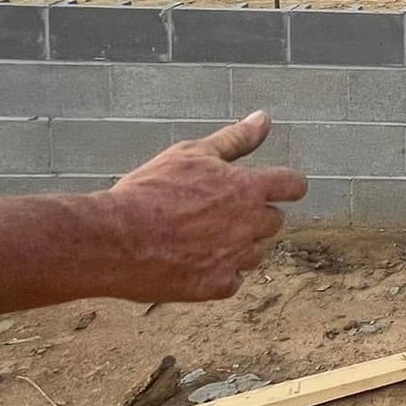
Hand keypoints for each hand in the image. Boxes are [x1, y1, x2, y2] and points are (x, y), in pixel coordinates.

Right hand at [99, 112, 307, 302]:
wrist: (112, 239)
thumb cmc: (149, 191)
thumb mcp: (191, 154)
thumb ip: (234, 139)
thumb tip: (264, 119)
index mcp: (247, 188)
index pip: (293, 186)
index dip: (287, 186)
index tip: (278, 188)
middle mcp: (249, 224)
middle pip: (274, 221)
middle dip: (254, 216)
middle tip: (216, 212)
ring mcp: (234, 258)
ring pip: (255, 252)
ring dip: (238, 245)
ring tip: (198, 237)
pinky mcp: (216, 287)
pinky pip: (233, 281)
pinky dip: (219, 273)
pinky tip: (193, 261)